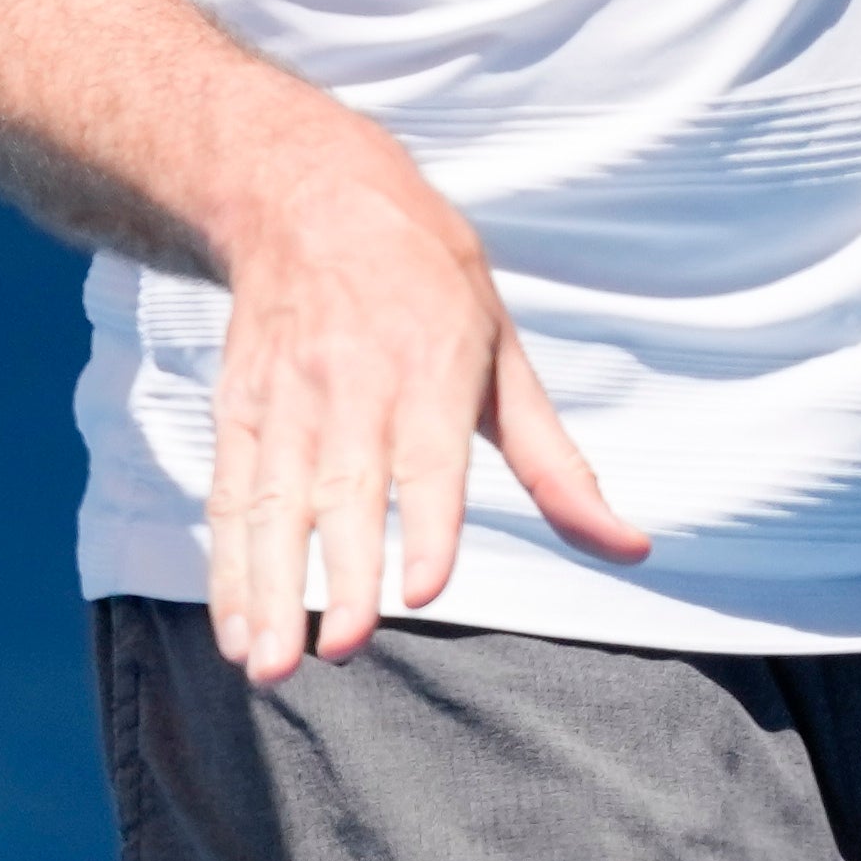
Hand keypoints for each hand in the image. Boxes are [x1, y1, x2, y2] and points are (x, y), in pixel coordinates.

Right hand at [201, 119, 640, 684]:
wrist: (306, 194)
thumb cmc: (428, 281)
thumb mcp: (504, 353)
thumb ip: (555, 464)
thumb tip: (631, 547)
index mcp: (432, 366)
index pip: (430, 456)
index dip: (427, 525)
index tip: (422, 592)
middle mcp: (354, 385)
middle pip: (343, 491)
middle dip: (339, 576)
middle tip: (339, 652)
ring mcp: (287, 399)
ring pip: (273, 504)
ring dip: (268, 588)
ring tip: (270, 665)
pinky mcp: (240, 410)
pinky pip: (230, 499)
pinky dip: (228, 567)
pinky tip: (236, 629)